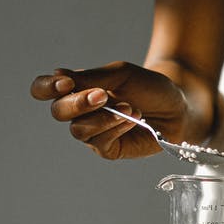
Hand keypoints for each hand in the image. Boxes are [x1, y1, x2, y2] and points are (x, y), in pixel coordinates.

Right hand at [29, 61, 189, 159]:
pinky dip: (115, 129)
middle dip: (78, 103)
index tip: (64, 83)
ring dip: (103, 118)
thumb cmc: (149, 87)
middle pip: (59, 112)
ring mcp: (94, 132)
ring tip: (130, 107)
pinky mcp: (109, 149)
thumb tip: (58, 74)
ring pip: (79, 130)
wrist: (179, 105)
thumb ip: (92, 76)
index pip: (44, 90)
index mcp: (77, 89)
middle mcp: (81, 112)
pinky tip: (133, 120)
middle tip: (103, 95)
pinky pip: (100, 143)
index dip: (46, 88)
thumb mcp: (121, 74)